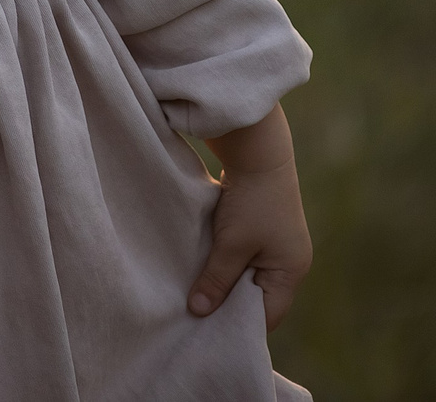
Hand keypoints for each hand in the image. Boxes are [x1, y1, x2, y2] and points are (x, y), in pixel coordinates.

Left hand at [190, 104, 311, 329]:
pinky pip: (241, 258)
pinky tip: (200, 267)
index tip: (206, 331)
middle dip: (229, 305)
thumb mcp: (232, 244)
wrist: (258, 153)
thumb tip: (199, 312)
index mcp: (290, 272)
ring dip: (223, 281)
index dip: (239, 324)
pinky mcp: (260, 230)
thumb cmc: (251, 202)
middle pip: (257, 298)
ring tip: (194, 293)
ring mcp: (275, 246)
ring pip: (246, 277)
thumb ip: (217, 279)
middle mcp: (288, 263)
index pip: (267, 315)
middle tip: (195, 314)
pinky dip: (223, 263)